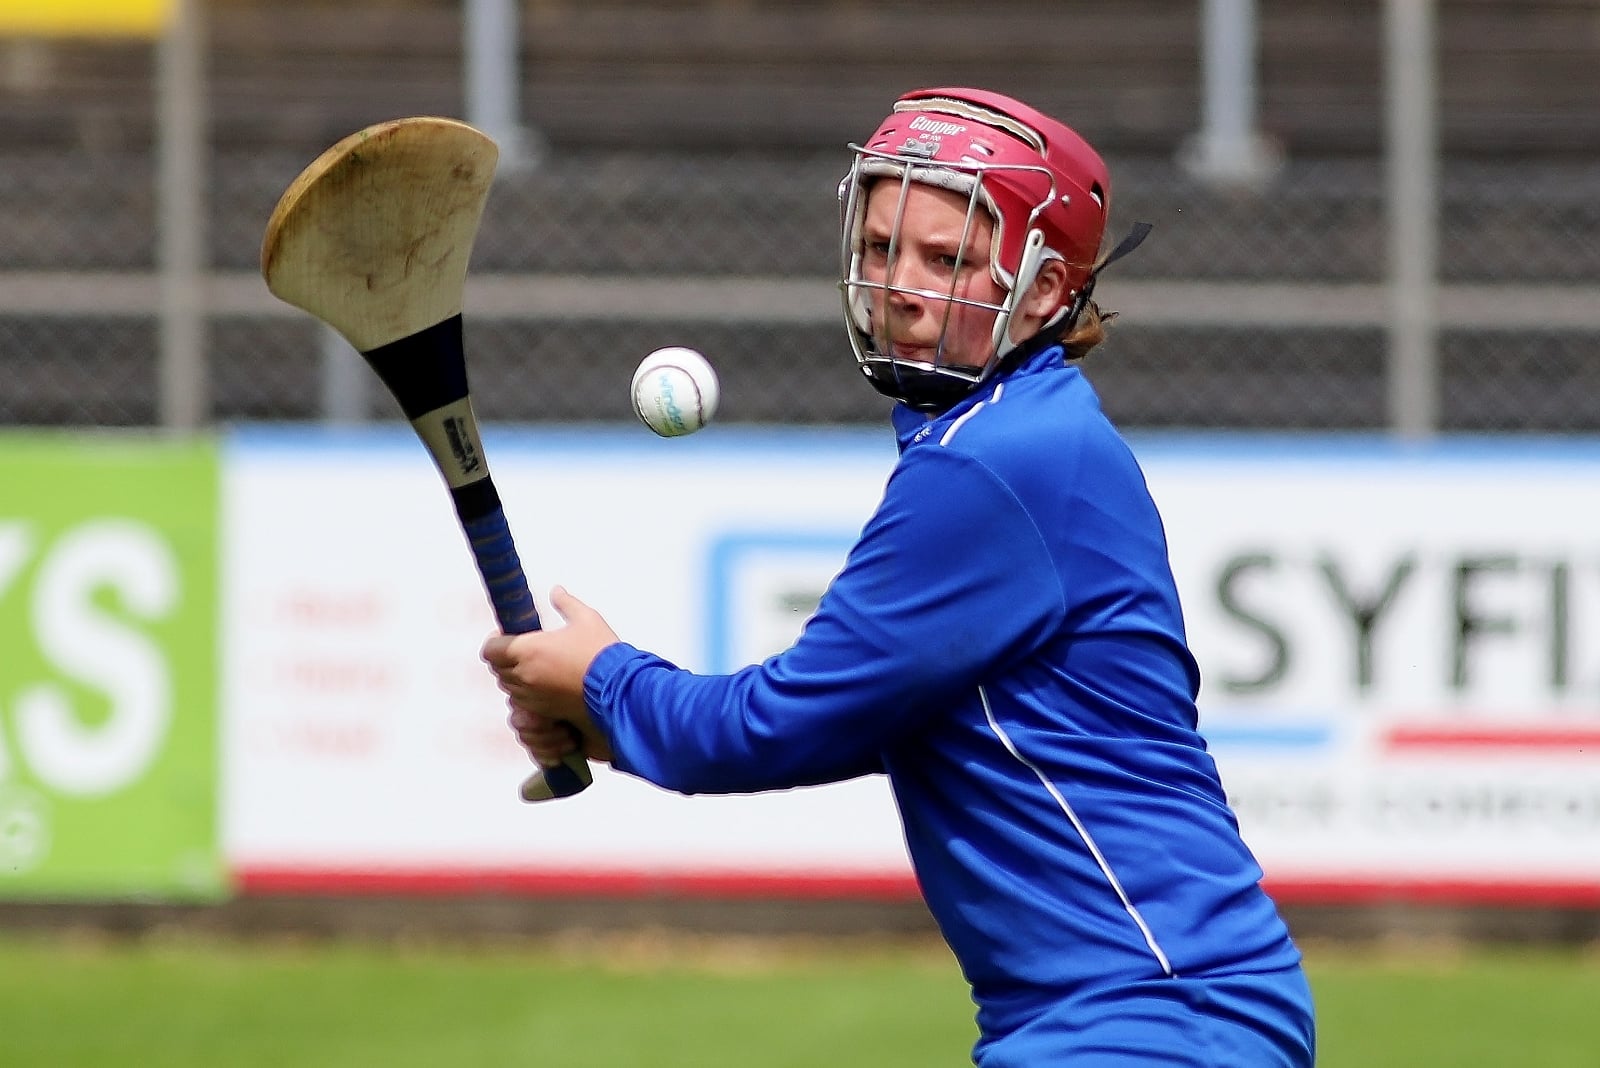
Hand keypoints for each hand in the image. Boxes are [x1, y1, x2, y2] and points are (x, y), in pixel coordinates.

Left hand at [481, 586, 618, 765]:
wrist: (620, 690)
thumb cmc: (602, 654)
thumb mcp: (587, 618)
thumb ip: (566, 603)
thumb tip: (556, 591)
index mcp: (528, 651)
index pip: (490, 650)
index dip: (494, 642)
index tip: (505, 635)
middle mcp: (525, 676)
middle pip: (498, 669)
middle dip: (505, 659)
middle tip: (522, 649)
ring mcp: (534, 697)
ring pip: (509, 687)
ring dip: (516, 676)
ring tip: (535, 666)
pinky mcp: (545, 711)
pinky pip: (524, 702)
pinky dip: (528, 692)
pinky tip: (546, 683)